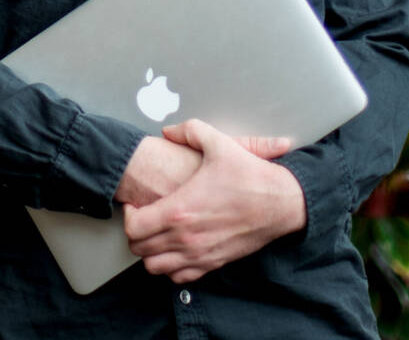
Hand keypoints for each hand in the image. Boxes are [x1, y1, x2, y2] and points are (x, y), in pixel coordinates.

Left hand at [121, 120, 307, 283]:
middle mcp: (185, 238)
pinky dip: (170, 267)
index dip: (128, 214)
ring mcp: (199, 254)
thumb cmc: (250, 176)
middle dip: (135, 232)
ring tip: (156, 234)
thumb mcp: (218, 142)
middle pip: (139, 248)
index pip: (133, 226)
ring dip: (149, 252)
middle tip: (143, 216)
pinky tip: (176, 248)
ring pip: (155, 267)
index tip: (136, 203)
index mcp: (179, 210)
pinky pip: (179, 277)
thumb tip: (168, 131)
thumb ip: (188, 131)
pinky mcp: (213, 263)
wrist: (281, 202)